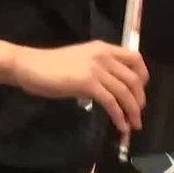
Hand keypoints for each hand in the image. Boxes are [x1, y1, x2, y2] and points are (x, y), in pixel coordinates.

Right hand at [12, 41, 148, 134]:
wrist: (29, 66)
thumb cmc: (50, 65)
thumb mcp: (80, 60)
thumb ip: (98, 69)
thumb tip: (112, 88)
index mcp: (102, 48)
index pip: (134, 58)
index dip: (143, 76)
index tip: (140, 91)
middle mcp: (103, 56)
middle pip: (134, 79)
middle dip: (139, 100)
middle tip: (137, 114)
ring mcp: (95, 69)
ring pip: (125, 92)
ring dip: (132, 112)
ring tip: (132, 125)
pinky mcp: (87, 83)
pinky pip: (111, 103)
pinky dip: (119, 116)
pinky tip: (120, 126)